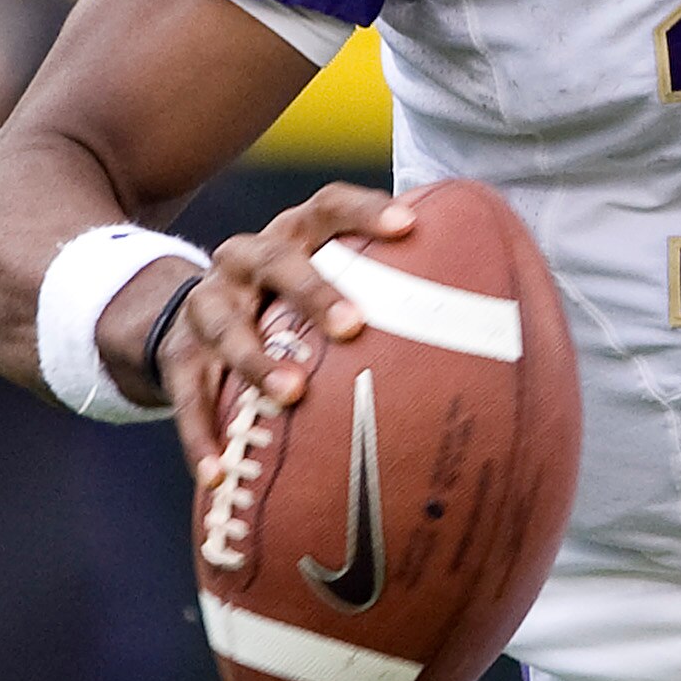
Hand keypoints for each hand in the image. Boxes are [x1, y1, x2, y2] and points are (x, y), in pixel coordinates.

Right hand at [97, 182, 414, 484]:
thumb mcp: (330, 285)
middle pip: (277, 262)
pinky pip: (186, 397)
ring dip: (256, 358)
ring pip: (226, 324)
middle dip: (315, 292)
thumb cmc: (291, 308)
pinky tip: (217, 475)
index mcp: (294, 235)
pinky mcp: (176, 356)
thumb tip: (504, 330)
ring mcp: (207, 305)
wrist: (184, 316)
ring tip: (290, 395)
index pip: (330, 206)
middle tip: (354, 327)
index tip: (412, 226)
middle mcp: (246, 260)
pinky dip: (201, 435)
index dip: (367, 211)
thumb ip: (394, 297)